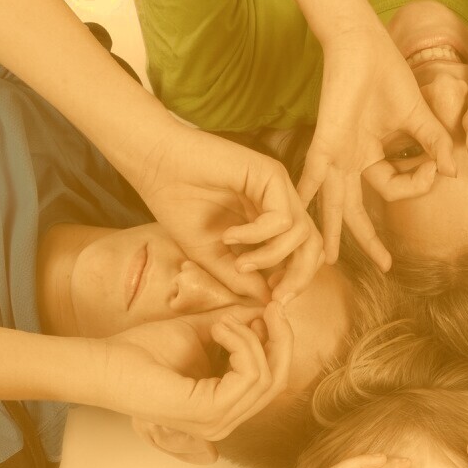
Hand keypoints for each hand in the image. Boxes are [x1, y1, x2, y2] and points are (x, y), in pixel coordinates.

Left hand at [99, 301, 292, 441]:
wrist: (105, 360)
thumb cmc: (142, 350)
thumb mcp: (201, 332)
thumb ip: (235, 326)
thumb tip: (266, 310)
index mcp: (223, 407)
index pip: (272, 380)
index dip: (278, 343)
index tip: (270, 309)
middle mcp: (224, 422)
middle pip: (278, 381)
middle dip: (282, 339)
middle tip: (272, 307)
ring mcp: (217, 422)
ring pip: (266, 376)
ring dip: (250, 337)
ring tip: (221, 321)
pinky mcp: (208, 413)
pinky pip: (250, 375)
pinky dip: (240, 343)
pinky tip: (218, 329)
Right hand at [133, 125, 319, 304]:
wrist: (154, 166)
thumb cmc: (178, 205)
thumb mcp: (211, 255)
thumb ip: (240, 276)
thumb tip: (269, 300)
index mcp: (270, 220)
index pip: (302, 254)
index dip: (295, 281)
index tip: (273, 301)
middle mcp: (281, 202)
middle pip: (313, 245)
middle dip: (300, 277)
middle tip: (277, 296)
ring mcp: (278, 187)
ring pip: (303, 234)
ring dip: (271, 257)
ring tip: (239, 261)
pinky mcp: (271, 174)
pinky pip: (282, 218)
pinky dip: (257, 235)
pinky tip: (230, 236)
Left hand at [300, 25, 456, 269]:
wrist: (364, 45)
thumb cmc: (387, 74)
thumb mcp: (417, 117)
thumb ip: (434, 144)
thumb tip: (454, 170)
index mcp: (372, 155)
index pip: (395, 187)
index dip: (419, 183)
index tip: (437, 166)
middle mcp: (351, 160)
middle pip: (358, 210)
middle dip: (368, 240)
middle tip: (384, 266)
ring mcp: (336, 154)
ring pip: (333, 202)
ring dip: (331, 232)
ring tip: (326, 260)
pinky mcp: (326, 141)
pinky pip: (312, 173)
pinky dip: (304, 192)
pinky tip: (295, 210)